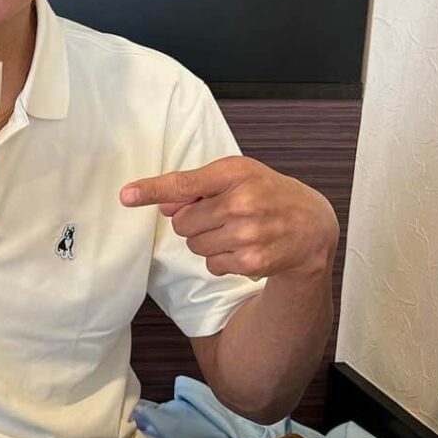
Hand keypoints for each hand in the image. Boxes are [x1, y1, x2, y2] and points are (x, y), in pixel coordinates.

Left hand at [120, 156, 338, 280]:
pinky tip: (243, 247)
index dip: (151, 190)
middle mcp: (242, 202)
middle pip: (182, 222)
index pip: (183, 183)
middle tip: (221, 215)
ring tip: (235, 230)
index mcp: (235, 173)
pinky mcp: (251, 262)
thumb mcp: (236, 176)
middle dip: (193, 221)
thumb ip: (196, 186)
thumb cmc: (267, 193)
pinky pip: (211, 264)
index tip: (126, 195)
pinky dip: (220, 259)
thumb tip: (162, 206)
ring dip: (206, 241)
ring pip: (194, 245)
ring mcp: (247, 234)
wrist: (311, 225)